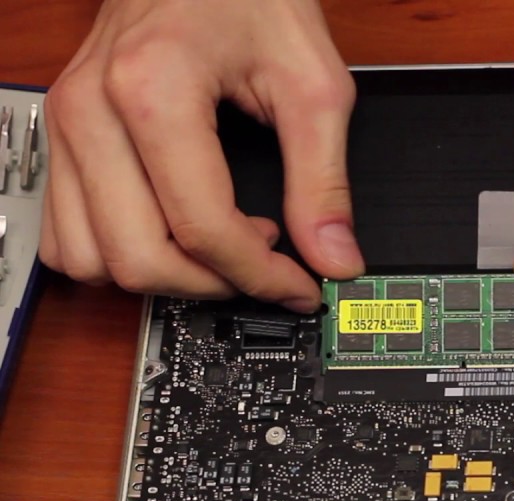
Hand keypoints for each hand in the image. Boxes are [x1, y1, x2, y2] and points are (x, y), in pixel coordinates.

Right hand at [39, 0, 361, 311]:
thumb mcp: (312, 83)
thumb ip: (325, 180)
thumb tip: (335, 257)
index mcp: (153, 91)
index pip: (202, 227)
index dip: (261, 276)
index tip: (300, 287)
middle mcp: (92, 111)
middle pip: (137, 257)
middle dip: (212, 284)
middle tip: (264, 266)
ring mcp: (66, 124)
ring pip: (91, 258)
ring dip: (162, 275)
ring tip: (221, 244)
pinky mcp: (61, 135)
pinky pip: (68, 233)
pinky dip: (120, 253)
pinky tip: (175, 230)